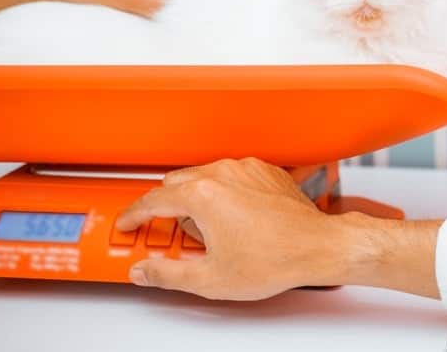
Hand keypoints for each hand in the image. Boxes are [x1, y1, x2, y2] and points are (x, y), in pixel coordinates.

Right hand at [115, 158, 338, 299]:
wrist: (318, 246)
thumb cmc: (275, 258)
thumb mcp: (210, 278)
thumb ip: (168, 274)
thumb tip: (144, 271)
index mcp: (203, 195)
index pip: (153, 199)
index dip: (134, 215)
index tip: (128, 224)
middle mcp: (223, 173)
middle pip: (177, 182)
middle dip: (167, 207)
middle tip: (170, 234)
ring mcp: (246, 169)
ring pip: (205, 176)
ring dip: (198, 199)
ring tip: (209, 233)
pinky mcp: (266, 171)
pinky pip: (233, 176)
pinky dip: (225, 193)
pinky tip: (234, 219)